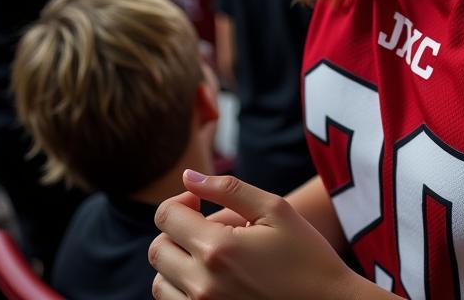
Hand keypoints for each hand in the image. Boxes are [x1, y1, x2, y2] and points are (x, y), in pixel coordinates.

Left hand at [150, 170, 360, 299]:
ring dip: (177, 261)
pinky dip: (184, 287)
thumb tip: (188, 177)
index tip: (199, 200)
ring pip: (161, 282)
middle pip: (158, 249)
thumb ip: (227, 189)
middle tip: (208, 225)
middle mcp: (202, 284)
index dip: (179, 201)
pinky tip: (216, 276)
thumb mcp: (274, 209)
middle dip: (177, 230)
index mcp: (217, 249)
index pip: (166, 217)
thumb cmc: (305, 253)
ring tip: (213, 254)